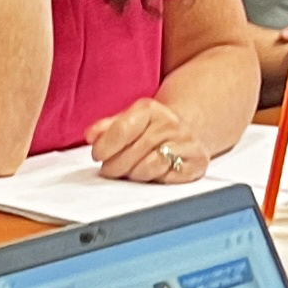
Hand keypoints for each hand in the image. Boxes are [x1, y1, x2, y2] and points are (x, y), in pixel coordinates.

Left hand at [87, 97, 209, 183]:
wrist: (185, 129)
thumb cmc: (148, 128)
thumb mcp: (126, 121)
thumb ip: (105, 128)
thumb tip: (90, 136)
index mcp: (149, 109)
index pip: (121, 131)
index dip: (105, 147)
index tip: (97, 156)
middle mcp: (170, 123)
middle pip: (133, 153)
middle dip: (115, 166)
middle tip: (109, 169)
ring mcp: (186, 142)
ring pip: (149, 167)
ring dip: (133, 174)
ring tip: (128, 171)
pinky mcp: (197, 162)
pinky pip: (167, 178)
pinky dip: (153, 178)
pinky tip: (149, 173)